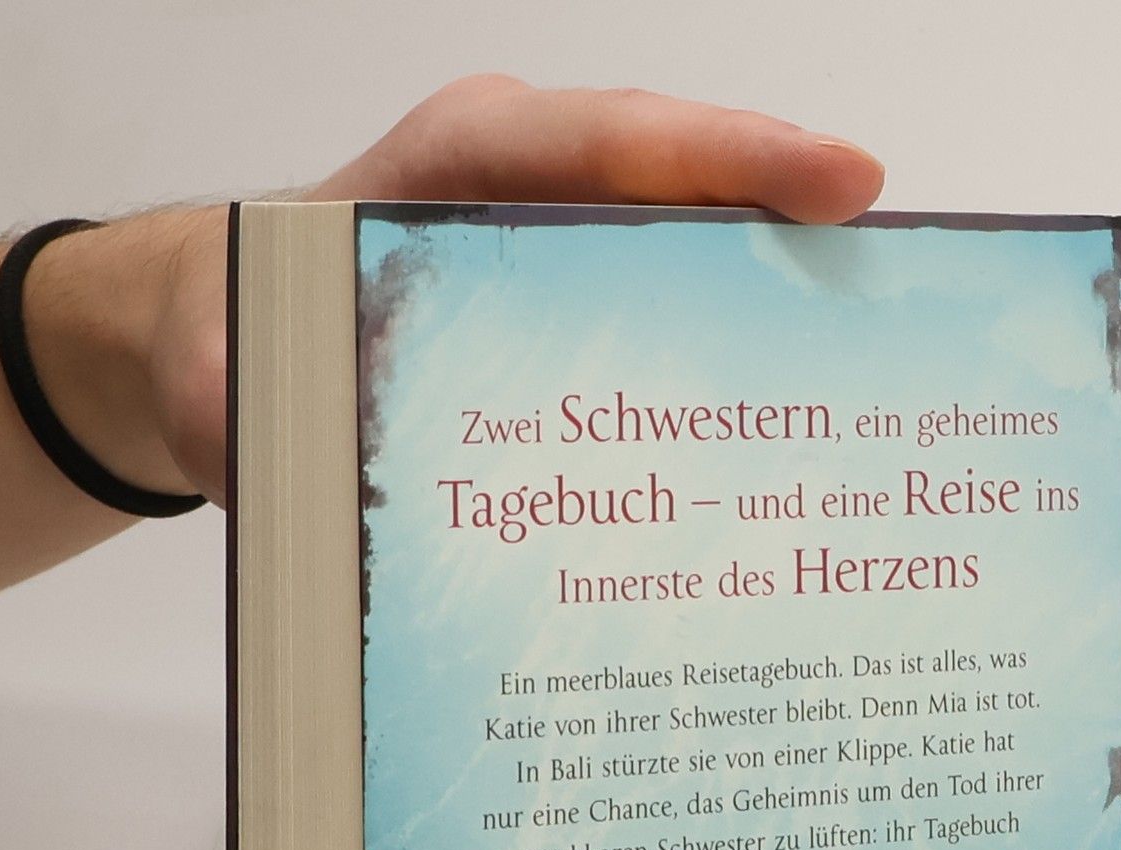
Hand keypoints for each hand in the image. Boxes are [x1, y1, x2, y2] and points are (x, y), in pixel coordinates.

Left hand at [37, 79, 884, 505]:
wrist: (228, 355)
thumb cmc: (239, 337)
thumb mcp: (219, 370)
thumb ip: (239, 400)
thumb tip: (272, 433)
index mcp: (447, 171)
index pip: (602, 139)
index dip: (730, 155)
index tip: (841, 181)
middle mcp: (521, 198)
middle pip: (682, 190)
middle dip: (791, 229)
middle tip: (901, 287)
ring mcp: (558, 259)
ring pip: (691, 262)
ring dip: (778, 311)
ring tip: (880, 373)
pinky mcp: (574, 327)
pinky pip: (669, 326)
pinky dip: (730, 368)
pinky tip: (787, 439)